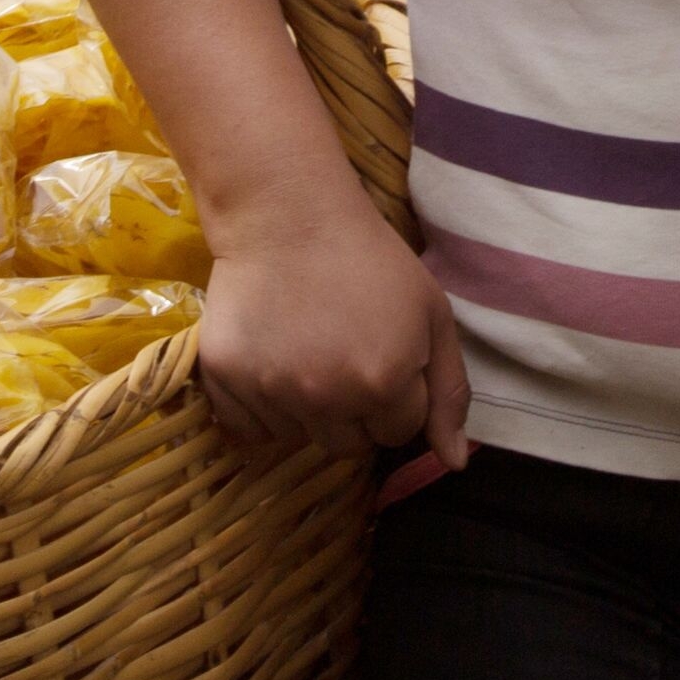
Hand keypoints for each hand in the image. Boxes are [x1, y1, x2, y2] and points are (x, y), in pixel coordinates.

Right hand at [198, 176, 472, 476]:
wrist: (288, 215)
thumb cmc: (370, 260)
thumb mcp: (432, 315)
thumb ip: (449, 393)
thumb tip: (454, 464)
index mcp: (384, 384)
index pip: (397, 434)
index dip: (395, 398)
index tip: (382, 358)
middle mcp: (327, 397)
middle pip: (348, 446)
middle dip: (353, 412)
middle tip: (342, 356)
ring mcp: (272, 390)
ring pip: (300, 437)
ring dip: (307, 410)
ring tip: (305, 351)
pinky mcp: (225, 378)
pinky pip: (250, 429)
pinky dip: (260, 407)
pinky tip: (271, 361)